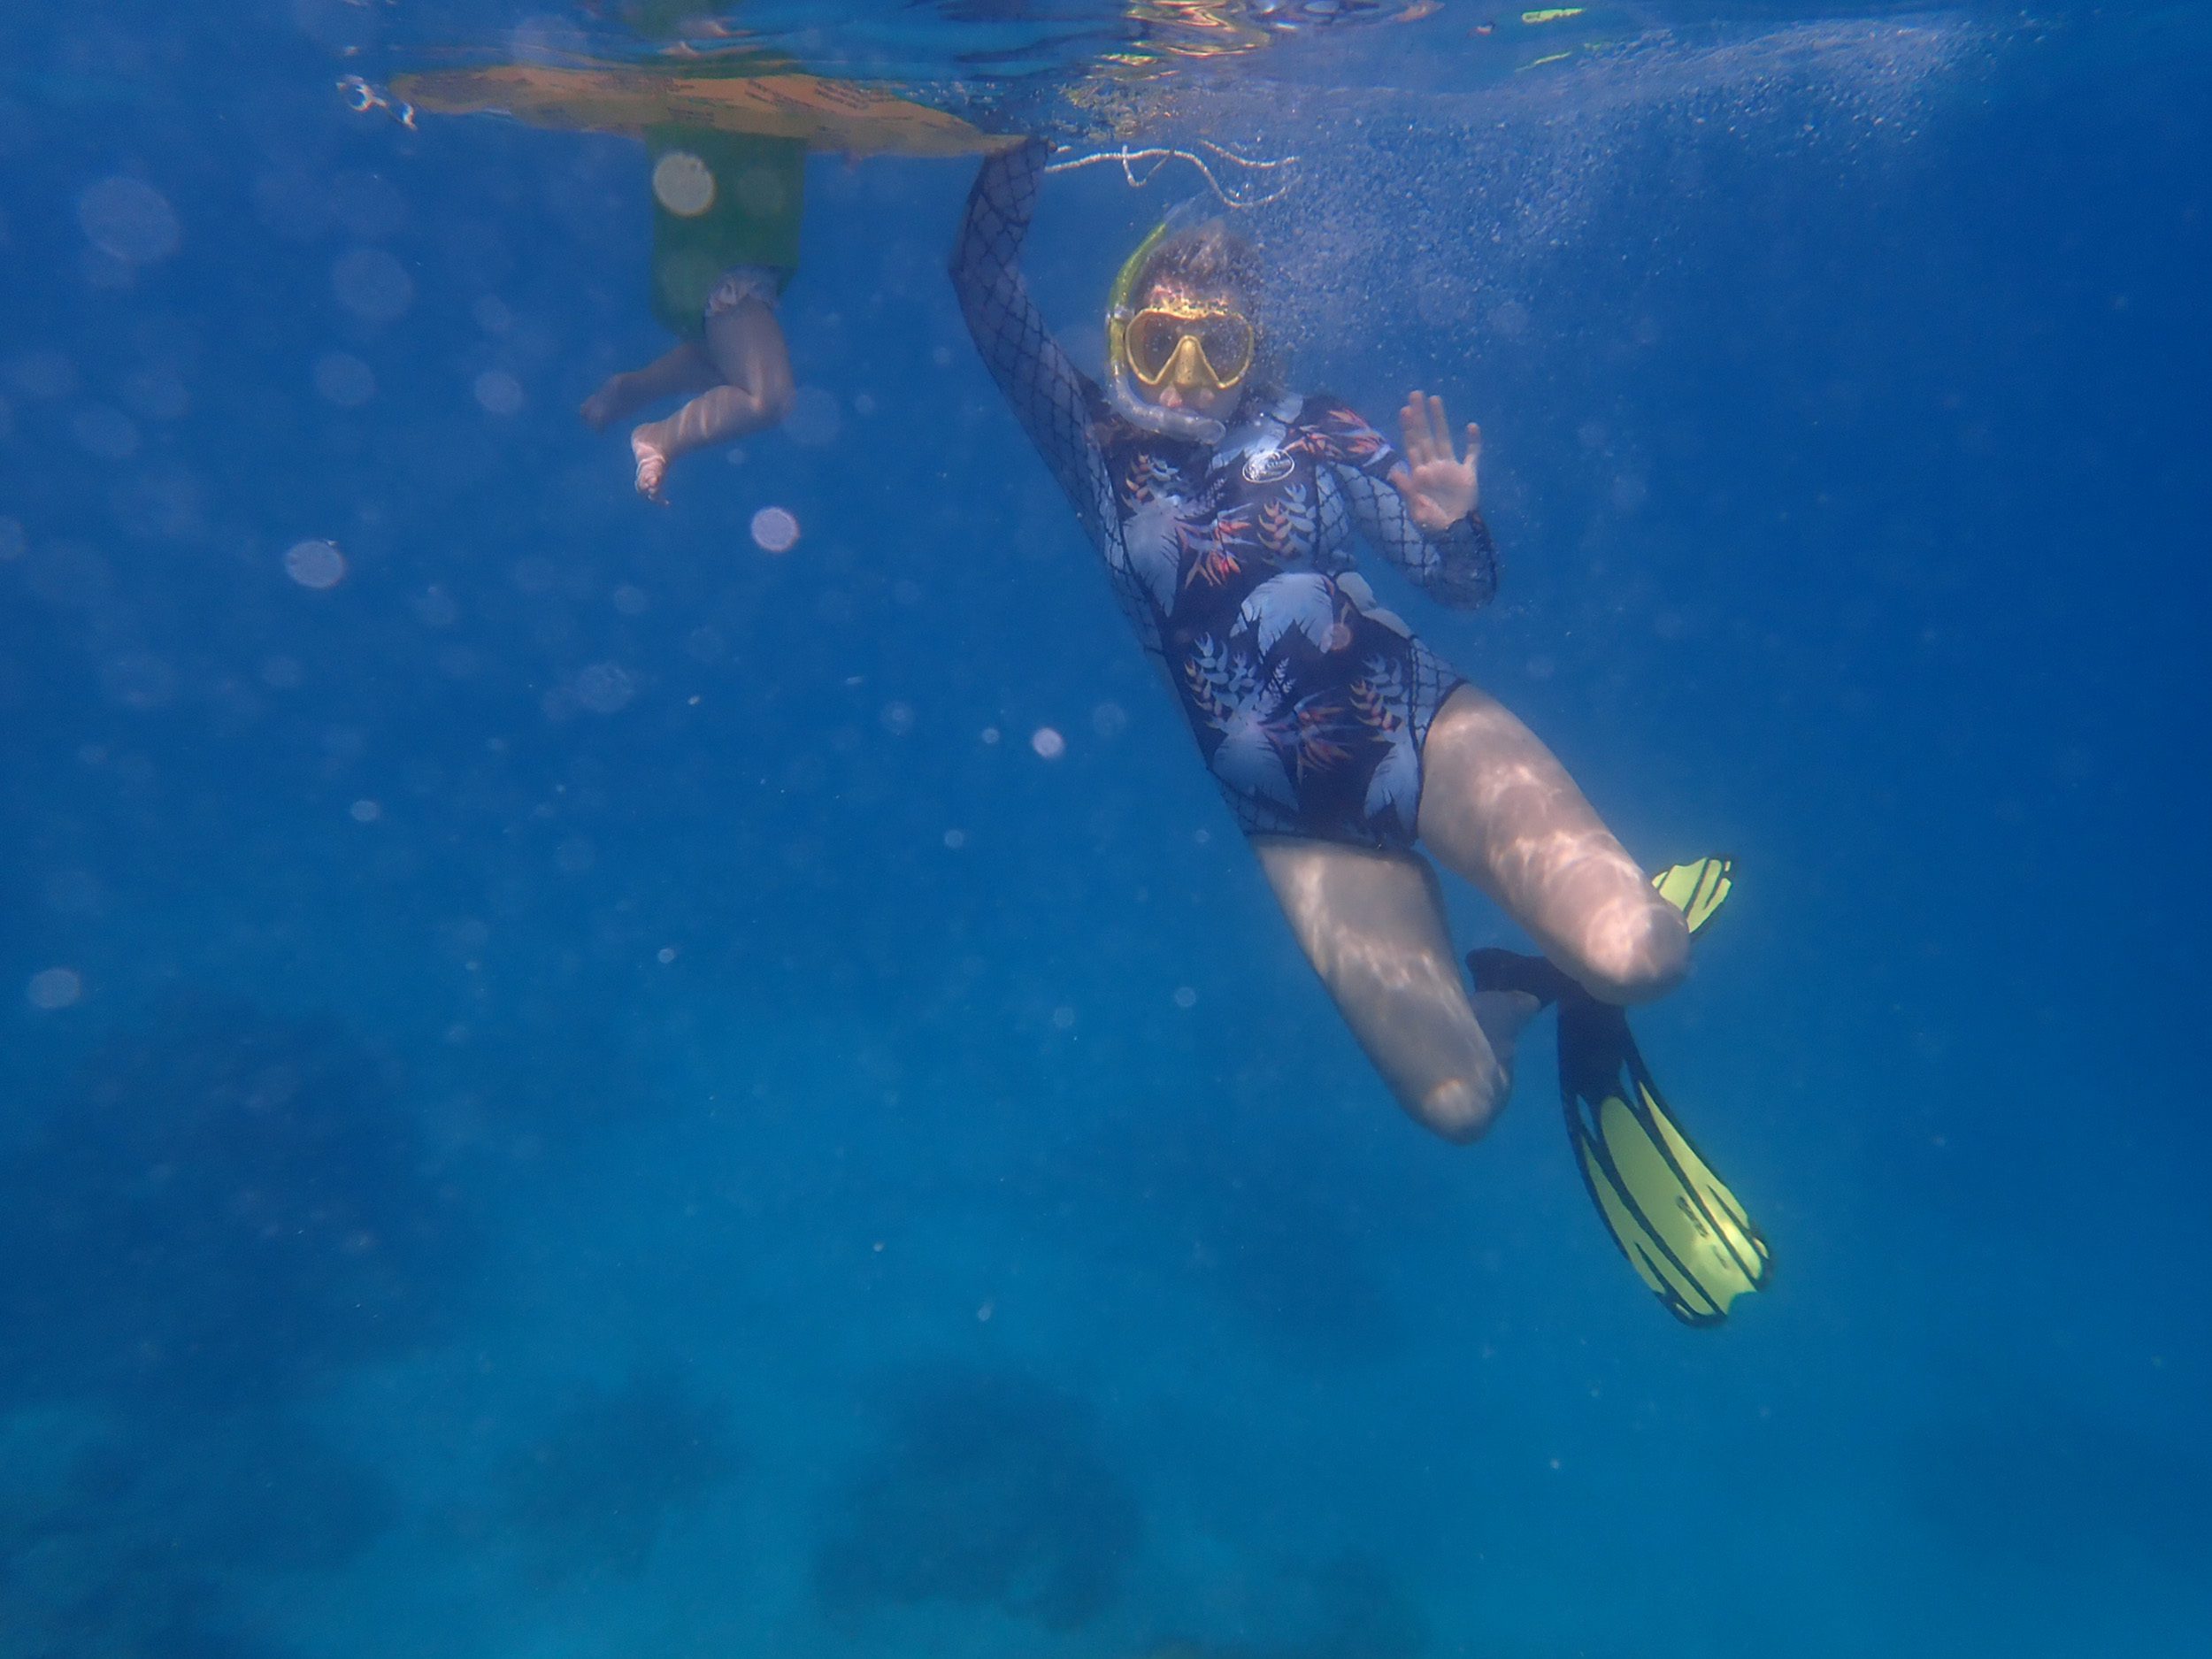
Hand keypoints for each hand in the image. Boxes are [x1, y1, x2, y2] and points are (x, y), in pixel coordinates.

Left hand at [1389, 391, 1480, 531]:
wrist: (1455, 535)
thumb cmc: (1433, 526)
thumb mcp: (1416, 510)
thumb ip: (1406, 490)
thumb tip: (1395, 471)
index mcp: (1419, 474)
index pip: (1412, 446)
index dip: (1408, 428)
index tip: (1405, 410)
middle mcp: (1433, 466)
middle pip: (1425, 436)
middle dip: (1420, 416)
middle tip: (1415, 394)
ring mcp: (1451, 468)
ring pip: (1444, 438)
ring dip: (1440, 420)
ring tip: (1435, 400)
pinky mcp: (1468, 474)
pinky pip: (1472, 455)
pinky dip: (1473, 442)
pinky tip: (1472, 427)